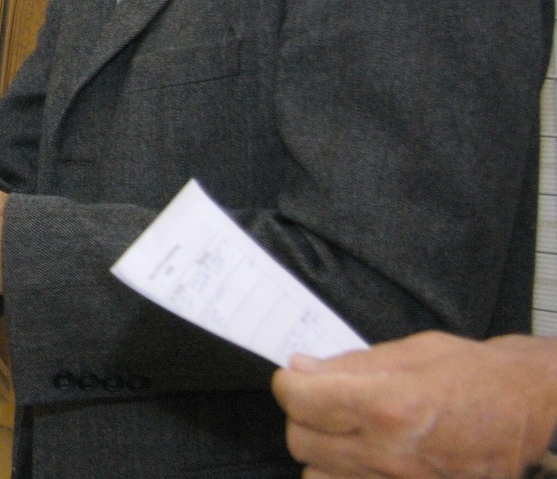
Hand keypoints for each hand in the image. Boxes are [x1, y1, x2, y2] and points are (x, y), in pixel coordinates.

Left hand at [271, 331, 556, 478]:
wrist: (531, 407)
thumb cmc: (475, 373)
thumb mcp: (411, 352)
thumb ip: (349, 365)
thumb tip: (301, 369)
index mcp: (387, 405)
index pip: (300, 402)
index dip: (288, 385)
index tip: (294, 380)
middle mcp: (391, 452)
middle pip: (302, 443)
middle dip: (303, 418)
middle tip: (322, 404)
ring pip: (320, 478)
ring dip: (323, 455)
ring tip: (345, 435)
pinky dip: (349, 477)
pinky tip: (364, 460)